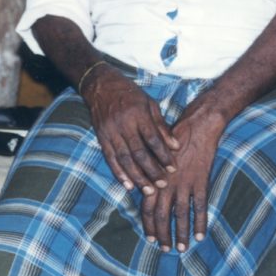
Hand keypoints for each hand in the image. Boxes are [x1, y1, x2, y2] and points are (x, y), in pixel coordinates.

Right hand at [82, 66, 179, 194]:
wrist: (101, 85)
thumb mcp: (150, 104)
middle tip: (163, 185)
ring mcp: (110, 131)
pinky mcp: (101, 137)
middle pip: (139, 152)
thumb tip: (175, 146)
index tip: (173, 169)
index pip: (153, 139)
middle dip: (152, 171)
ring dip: (137, 176)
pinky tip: (128, 184)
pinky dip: (118, 173)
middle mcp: (123, 124)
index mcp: (138, 114)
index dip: (163, 156)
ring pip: (124, 158)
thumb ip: (162, 126)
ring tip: (149, 190)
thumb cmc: (129, 94)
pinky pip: (110, 158)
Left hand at [139, 98, 224, 251]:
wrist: (196, 126)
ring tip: (180, 248)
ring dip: (179, 233)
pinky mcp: (201, 181)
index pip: (147, 207)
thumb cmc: (174, 138)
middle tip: (164, 249)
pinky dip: (200, 223)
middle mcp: (166, 183)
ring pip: (180, 215)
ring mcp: (184, 183)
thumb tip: (146, 190)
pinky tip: (199, 236)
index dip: (148, 224)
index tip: (150, 237)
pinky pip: (200, 207)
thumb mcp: (156, 155)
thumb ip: (151, 174)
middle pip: (162, 215)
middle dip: (162, 234)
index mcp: (154, 177)